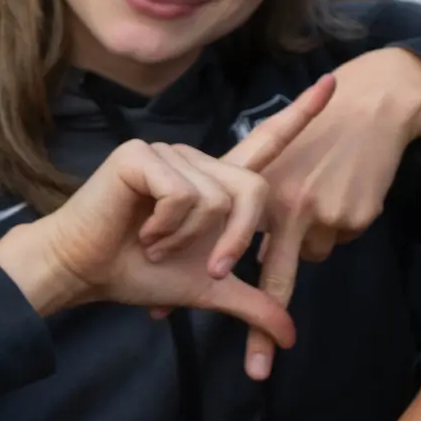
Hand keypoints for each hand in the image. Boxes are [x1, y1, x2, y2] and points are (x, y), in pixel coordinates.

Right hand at [0, 78, 334, 345]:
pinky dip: (166, 226)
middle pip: (255, 190)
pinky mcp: (143, 154)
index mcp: (218, 182)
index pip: (268, 142)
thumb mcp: (211, 290)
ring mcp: (171, 153)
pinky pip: (184, 195)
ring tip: (155, 242)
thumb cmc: (141, 274)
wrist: (88, 273)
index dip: (301, 114)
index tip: (332, 82)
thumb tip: (291, 338)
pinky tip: (141, 230)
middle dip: (235, 240)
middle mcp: (199, 160)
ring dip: (187, 238)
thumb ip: (255, 304)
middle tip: (205, 266)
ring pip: (216, 198)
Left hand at [234, 48, 420, 379]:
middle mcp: (285, 203)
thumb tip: (235, 266)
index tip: (169, 311)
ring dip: (310, 237)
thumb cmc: (317, 134)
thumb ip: (251, 210)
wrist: (373, 107)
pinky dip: (339, 223)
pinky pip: (338, 238)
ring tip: (322, 195)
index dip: (207, 283)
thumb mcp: (277, 162)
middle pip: (274, 277)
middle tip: (256, 368)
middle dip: (262, 328)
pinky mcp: (354, 216)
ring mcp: (322, 212)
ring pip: (310, 253)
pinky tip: (344, 191)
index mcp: (256, 189)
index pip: (227, 244)